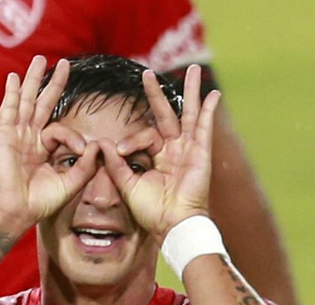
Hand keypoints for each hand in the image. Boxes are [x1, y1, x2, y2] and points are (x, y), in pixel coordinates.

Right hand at [0, 56, 97, 233]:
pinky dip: (12, 93)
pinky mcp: (4, 135)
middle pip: (43, 105)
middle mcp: (28, 139)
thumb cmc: (39, 203)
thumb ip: (86, 166)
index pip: (60, 131)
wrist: (15, 211)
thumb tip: (99, 145)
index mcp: (42, 151)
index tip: (83, 151)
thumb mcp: (70, 183)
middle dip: (53, 84)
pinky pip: (9, 109)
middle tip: (65, 64)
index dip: (74, 138)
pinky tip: (15, 78)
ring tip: (40, 59)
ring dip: (33, 80)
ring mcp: (15, 135)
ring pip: (26, 101)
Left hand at [102, 64, 220, 240]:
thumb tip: (101, 143)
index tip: (120, 151)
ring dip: (190, 92)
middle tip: (148, 72)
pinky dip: (208, 111)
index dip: (131, 141)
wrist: (172, 225)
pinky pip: (205, 128)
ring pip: (188, 115)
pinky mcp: (201, 154)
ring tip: (193, 70)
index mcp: (158, 158)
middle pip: (166, 115)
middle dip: (157, 94)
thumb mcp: (128, 185)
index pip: (144, 136)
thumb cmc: (152, 211)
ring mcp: (189, 150)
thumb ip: (115, 163)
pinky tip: (213, 95)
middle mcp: (175, 151)